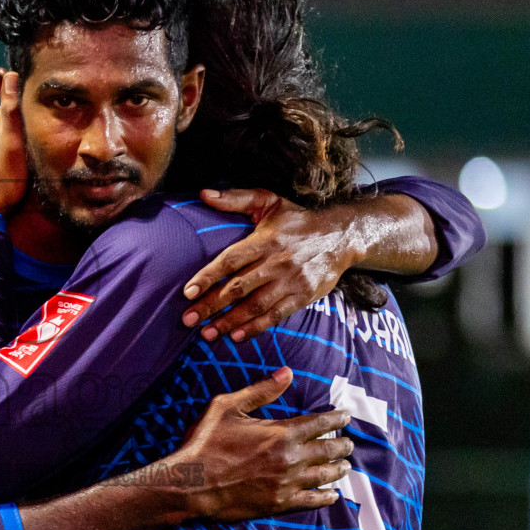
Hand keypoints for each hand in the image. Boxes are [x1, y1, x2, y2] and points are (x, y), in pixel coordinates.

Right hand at [171, 367, 352, 520]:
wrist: (191, 483)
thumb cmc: (206, 442)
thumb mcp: (228, 407)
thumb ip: (261, 391)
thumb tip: (287, 373)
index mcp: (282, 432)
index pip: (321, 422)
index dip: (337, 419)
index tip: (346, 416)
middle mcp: (291, 458)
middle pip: (329, 449)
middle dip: (343, 445)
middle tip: (349, 443)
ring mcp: (287, 482)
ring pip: (325, 475)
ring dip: (339, 469)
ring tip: (345, 466)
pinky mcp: (279, 503)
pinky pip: (312, 500)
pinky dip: (326, 497)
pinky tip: (332, 495)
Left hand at [181, 188, 365, 342]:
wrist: (342, 236)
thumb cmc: (297, 220)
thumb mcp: (269, 201)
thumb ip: (235, 198)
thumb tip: (203, 193)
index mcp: (265, 240)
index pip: (230, 260)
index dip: (208, 276)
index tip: (188, 292)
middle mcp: (277, 262)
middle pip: (239, 287)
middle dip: (211, 305)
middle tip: (188, 320)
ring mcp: (291, 281)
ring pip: (255, 305)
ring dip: (229, 322)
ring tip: (207, 333)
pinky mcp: (304, 296)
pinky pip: (276, 315)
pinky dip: (256, 327)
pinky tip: (236, 336)